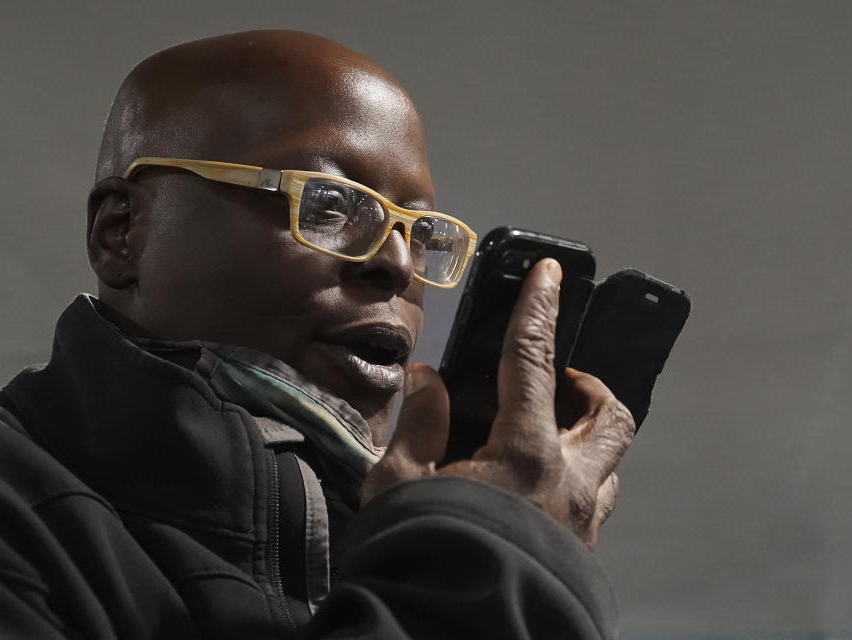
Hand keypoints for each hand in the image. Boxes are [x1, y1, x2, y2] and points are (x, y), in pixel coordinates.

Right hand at [362, 259, 635, 548]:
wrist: (452, 632)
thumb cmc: (426, 554)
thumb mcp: (400, 484)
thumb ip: (420, 424)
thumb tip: (428, 379)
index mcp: (523, 454)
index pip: (533, 361)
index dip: (538, 309)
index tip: (551, 273)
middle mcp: (568, 483)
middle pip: (610, 414)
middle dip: (591, 386)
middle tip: (558, 381)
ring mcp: (583, 522)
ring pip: (612, 463)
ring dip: (589, 437)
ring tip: (548, 437)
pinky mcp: (580, 553)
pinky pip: (596, 502)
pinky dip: (577, 480)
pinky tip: (538, 490)